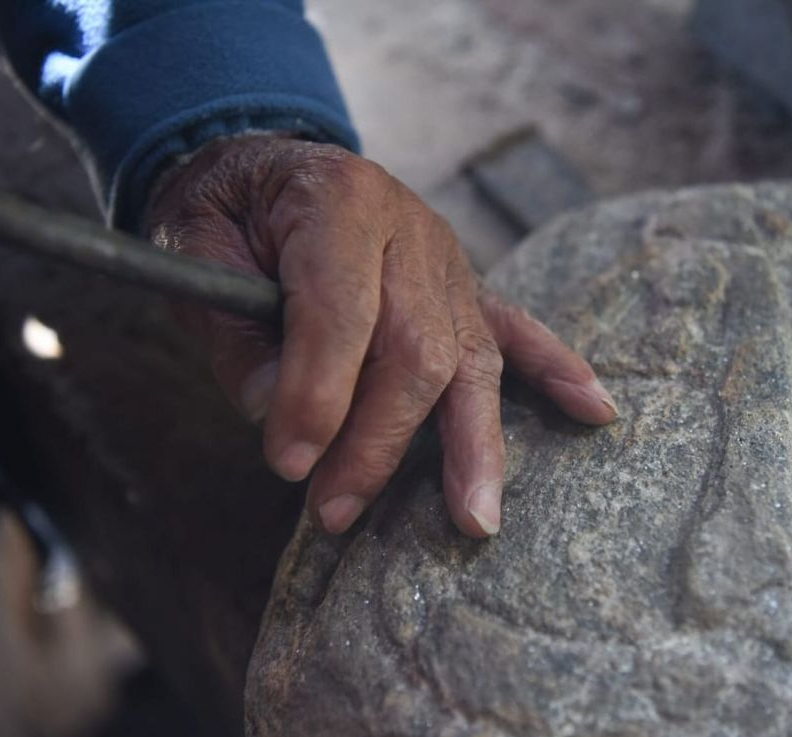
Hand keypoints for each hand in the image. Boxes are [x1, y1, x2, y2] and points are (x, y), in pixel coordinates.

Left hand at [144, 135, 616, 537]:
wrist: (265, 162)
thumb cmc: (225, 209)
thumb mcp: (195, 251)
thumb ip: (237, 334)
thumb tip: (282, 419)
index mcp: (338, 202)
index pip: (340, 311)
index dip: (317, 394)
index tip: (290, 464)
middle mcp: (410, 230)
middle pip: (418, 349)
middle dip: (380, 442)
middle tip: (334, 510)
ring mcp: (449, 260)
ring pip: (470, 359)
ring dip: (471, 445)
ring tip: (475, 519)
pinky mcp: (466, 288)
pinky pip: (516, 331)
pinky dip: (555, 372)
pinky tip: (595, 409)